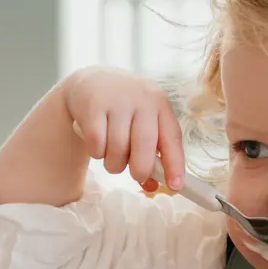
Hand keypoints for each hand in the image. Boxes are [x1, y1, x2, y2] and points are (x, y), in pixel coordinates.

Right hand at [64, 67, 185, 189]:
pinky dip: (96, 152)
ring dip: (114, 164)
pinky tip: (97, 144)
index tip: (175, 186)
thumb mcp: (142, 124)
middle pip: (145, 145)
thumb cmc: (124, 111)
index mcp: (160, 105)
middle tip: (135, 175)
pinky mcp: (92, 106)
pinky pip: (96, 144)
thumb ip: (150, 153)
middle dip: (140, 169)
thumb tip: (152, 187)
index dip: (175, 164)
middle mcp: (142, 100)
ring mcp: (116, 101)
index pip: (172, 138)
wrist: (92, 81)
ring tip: (111, 157)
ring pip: (118, 148)